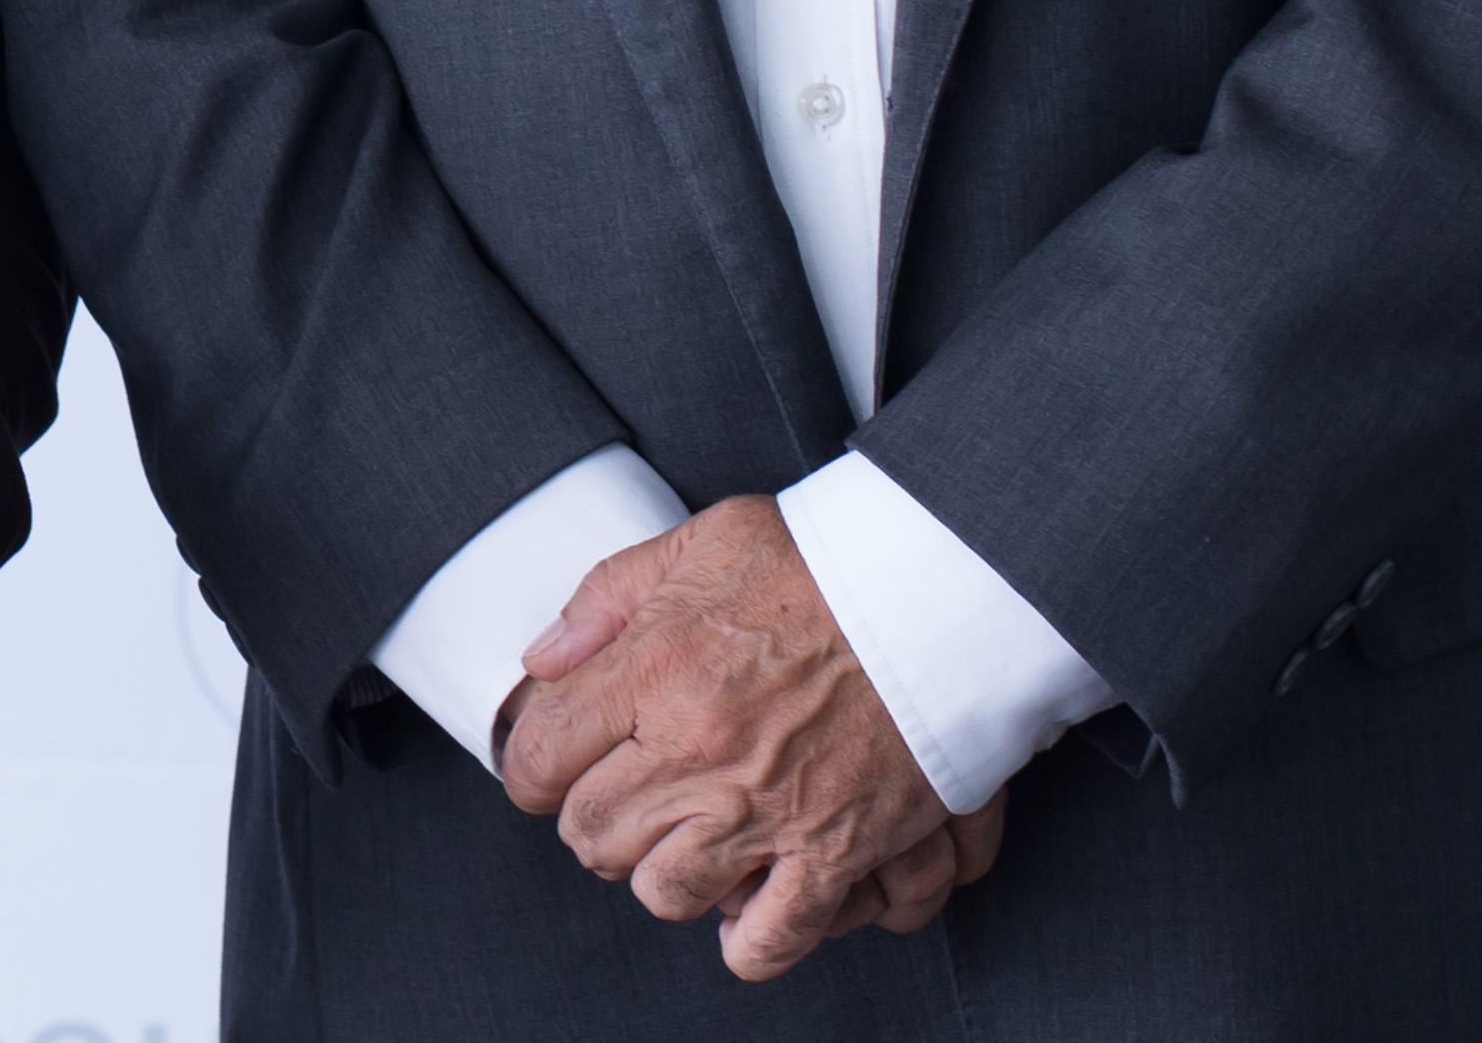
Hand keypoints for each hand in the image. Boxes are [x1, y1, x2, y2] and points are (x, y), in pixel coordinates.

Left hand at [492, 497, 975, 978]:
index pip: (540, 755)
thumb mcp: (702, 542)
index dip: (533, 764)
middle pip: (593, 836)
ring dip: (666, 873)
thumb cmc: (830, 562)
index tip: (549, 764)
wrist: (949, 592)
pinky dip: (751, 939)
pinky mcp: (838, 853)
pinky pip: (772, 939)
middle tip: (624, 795)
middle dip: (596, 821)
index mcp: (657, 672)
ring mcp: (769, 813)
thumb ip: (608, 597)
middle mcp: (702, 754)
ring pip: (665, 894)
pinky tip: (745, 905)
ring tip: (687, 840)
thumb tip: (544, 658)